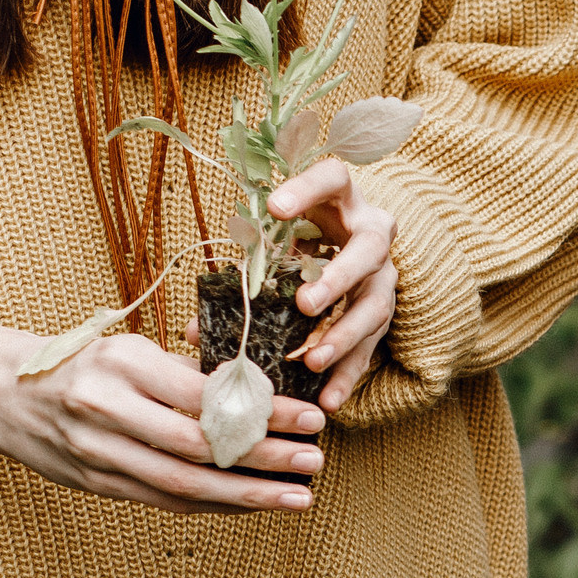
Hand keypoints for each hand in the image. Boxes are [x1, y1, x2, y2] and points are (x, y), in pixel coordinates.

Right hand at [0, 318, 322, 512]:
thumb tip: (258, 391)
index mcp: (123, 364)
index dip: (263, 412)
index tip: (309, 417)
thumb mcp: (128, 351)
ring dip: (250, 495)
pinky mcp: (99, 484)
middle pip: (202, 445)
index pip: (206, 395)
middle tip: (314, 462)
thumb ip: (186, 374)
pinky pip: (168, 501)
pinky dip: (216, 505)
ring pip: (187, 484)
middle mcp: (109, 409)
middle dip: (266, 458)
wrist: (4, 394)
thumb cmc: (81, 366)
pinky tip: (255, 505)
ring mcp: (101, 452)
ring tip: (299, 496)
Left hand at [181, 157, 398, 414]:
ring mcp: (384, 276)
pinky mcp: (383, 313)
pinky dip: (349, 374)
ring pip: (374, 305)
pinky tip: (329, 399)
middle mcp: (372, 234)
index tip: (274, 209)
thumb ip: (244, 268)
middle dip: (337, 279)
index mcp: (342, 199)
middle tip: (305, 304)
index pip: (333, 179)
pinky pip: (372, 346)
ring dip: (344, 335)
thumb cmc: (301, 239)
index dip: (307, 191)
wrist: (347, 248)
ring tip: (311, 360)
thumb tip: (194, 330)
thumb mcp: (276, 241)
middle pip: (368, 250)